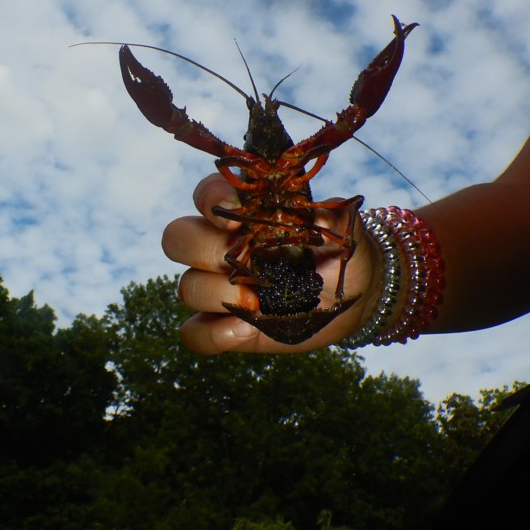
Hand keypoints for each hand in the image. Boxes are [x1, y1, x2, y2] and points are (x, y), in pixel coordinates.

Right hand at [162, 173, 380, 353]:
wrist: (352, 296)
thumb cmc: (338, 253)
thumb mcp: (341, 229)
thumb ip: (330, 217)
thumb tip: (318, 219)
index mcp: (242, 213)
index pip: (207, 194)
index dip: (212, 200)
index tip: (237, 216)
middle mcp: (220, 246)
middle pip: (177, 237)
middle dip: (203, 248)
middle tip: (243, 260)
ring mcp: (217, 287)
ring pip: (187, 286)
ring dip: (218, 294)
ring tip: (257, 302)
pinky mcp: (222, 326)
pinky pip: (194, 333)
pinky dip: (214, 334)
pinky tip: (246, 331)